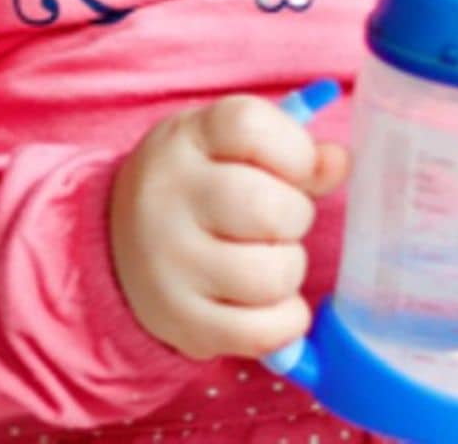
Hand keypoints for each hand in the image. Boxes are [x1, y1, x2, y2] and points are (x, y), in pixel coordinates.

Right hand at [110, 94, 349, 361]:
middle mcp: (168, 195)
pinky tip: (273, 303)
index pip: (250, 126)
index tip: (293, 167)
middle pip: (271, 209)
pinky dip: (286, 320)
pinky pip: (261, 332)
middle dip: (295, 217)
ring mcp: (169, 262)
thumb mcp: (231, 149)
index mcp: (185, 138)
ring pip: (272, 275)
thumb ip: (292, 152)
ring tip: (268, 258)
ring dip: (289, 269)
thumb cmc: (199, 186)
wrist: (118, 244)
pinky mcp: (179, 320)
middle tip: (277, 221)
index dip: (294, 149)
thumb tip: (338, 162)